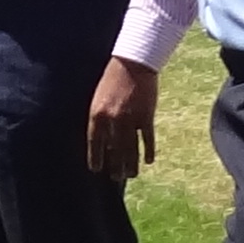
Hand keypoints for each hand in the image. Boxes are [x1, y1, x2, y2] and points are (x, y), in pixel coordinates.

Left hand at [84, 56, 158, 177]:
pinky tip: (149, 160)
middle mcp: (112, 120)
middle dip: (116, 165)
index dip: (96, 157)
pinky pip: (147, 138)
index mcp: (97, 114)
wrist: (132, 63)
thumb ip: (100, 118)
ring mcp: (130, 119)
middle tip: (117, 178)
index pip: (94, 142)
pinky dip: (148, 150)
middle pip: (114, 149)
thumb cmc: (112, 79)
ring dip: (131, 163)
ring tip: (132, 174)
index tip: (96, 170)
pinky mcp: (146, 116)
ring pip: (131, 148)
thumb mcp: (99, 98)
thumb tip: (104, 141)